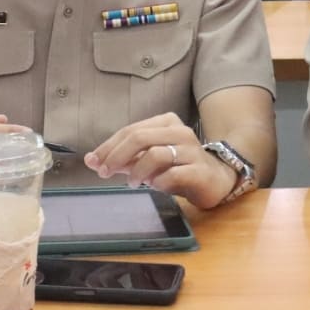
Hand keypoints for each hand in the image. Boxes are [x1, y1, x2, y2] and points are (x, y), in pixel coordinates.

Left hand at [85, 113, 238, 207]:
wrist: (218, 179)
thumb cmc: (179, 167)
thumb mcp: (149, 161)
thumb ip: (124, 159)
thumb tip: (91, 160)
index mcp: (165, 123)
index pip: (130, 130)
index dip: (108, 147)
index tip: (93, 163)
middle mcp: (179, 131)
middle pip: (139, 138)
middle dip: (116, 156)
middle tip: (105, 173)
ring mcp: (192, 150)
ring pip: (155, 154)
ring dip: (137, 171)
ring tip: (134, 183)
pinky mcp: (200, 170)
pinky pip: (172, 174)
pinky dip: (158, 182)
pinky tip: (156, 186)